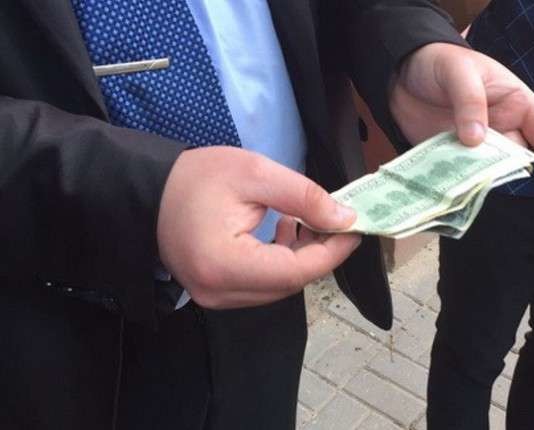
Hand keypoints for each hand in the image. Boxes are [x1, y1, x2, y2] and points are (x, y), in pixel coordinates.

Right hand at [157, 147, 360, 308]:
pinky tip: (284, 230)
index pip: (295, 272)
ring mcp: (215, 298)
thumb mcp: (255, 174)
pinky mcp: (215, 293)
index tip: (355, 229)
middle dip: (319, 254)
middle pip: (289, 283)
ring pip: (278, 287)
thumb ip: (304, 197)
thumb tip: (345, 219)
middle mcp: (219, 293)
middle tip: (335, 221)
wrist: (147, 191)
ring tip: (307, 221)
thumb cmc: (196, 177)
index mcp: (225, 265)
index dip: (331, 252)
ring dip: (302, 258)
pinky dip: (282, 262)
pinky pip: (261, 286)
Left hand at [390, 42, 533, 189]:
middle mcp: (499, 128)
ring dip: (477, 178)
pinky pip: (457, 174)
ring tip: (462, 179)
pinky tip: (446, 185)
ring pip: (486, 170)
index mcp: (515, 103)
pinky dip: (454, 182)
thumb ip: (470, 102)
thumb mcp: (459, 73)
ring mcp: (474, 144)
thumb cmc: (441, 62)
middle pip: (513, 158)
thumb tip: (475, 139)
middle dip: (504, 170)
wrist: (401, 72)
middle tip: (484, 171)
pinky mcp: (449, 156)